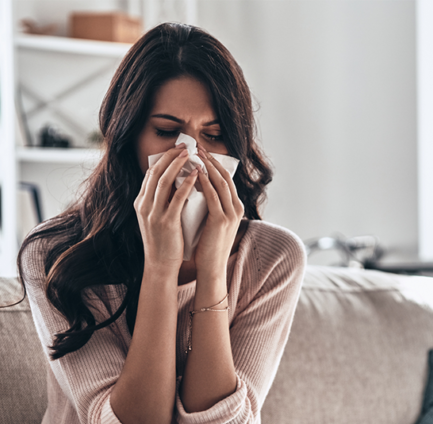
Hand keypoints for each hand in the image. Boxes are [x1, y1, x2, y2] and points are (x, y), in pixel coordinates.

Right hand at [134, 144, 198, 271]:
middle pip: (155, 172)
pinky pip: (177, 197)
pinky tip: (197, 175)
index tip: (176, 149)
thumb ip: (161, 201)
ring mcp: (153, 213)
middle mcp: (143, 206)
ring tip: (191, 154)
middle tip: (185, 146)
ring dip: (178, 164)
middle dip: (170, 156)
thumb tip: (176, 182)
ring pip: (164, 181)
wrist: (160, 265)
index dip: (163, 159)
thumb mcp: (156, 217)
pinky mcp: (166, 222)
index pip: (150, 174)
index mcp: (140, 203)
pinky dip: (187, 183)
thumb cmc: (163, 242)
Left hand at [194, 146, 244, 278]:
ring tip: (195, 155)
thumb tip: (197, 187)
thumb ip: (211, 205)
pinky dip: (204, 182)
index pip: (226, 179)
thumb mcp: (212, 221)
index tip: (202, 153)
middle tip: (198, 147)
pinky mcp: (221, 220)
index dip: (215, 164)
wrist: (211, 268)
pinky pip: (213, 196)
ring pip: (220, 183)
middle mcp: (237, 208)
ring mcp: (231, 214)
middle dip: (211, 160)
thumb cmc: (208, 246)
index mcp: (236, 207)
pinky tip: (195, 173)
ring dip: (207, 167)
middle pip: (225, 177)